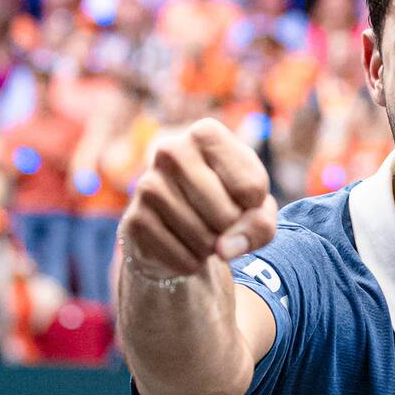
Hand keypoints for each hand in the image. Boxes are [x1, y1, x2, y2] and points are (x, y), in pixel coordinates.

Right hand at [120, 117, 277, 278]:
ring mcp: (148, 185)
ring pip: (207, 240)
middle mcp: (172, 150)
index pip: (252, 187)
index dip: (256, 205)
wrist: (177, 226)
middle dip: (233, 229)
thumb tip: (223, 249)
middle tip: (220, 219)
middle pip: (229, 216)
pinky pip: (184, 258)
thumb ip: (260, 224)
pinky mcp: (134, 220)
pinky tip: (183, 244)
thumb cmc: (227, 204)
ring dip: (213, 247)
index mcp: (206, 133)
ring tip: (202, 230)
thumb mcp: (258, 208)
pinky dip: (193, 262)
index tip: (241, 196)